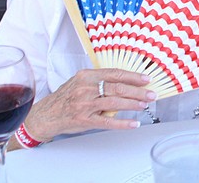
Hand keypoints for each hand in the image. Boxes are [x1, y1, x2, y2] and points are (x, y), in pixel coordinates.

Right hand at [23, 69, 155, 141]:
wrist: (47, 115)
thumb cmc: (67, 97)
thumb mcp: (80, 82)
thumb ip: (100, 80)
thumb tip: (128, 81)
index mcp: (86, 76)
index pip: (115, 74)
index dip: (133, 76)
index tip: (146, 79)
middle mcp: (85, 89)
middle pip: (118, 88)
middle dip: (138, 91)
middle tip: (151, 94)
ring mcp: (85, 105)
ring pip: (115, 103)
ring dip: (133, 104)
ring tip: (144, 105)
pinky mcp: (84, 120)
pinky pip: (108, 122)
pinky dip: (123, 123)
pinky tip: (134, 123)